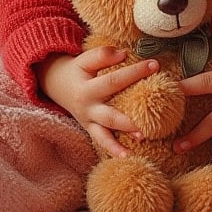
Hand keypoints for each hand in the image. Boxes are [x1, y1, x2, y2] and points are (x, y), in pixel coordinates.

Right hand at [37, 47, 158, 156]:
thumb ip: (102, 55)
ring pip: (106, 132)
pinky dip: (114, 150)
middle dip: (132, 113)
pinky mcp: (90, 129)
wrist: (56, 85)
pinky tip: (128, 157)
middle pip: (111, 113)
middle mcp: (87, 108)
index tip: (155, 65)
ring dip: (123, 136)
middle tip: (153, 112)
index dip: (135, 72)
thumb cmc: (77, 70)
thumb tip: (124, 54)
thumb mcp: (85, 59)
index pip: (114, 80)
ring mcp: (88, 121)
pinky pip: (102, 142)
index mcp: (87, 88)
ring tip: (142, 137)